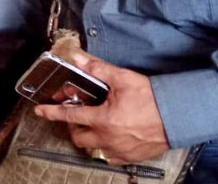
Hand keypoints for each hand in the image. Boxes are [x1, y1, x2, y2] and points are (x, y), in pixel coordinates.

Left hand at [34, 53, 168, 164]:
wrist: (177, 115)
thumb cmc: (151, 98)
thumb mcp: (122, 78)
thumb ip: (97, 69)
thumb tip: (78, 58)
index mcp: (102, 119)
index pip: (69, 115)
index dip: (52, 112)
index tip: (40, 110)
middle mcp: (107, 138)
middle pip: (78, 137)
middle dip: (72, 126)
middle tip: (78, 113)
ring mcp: (118, 150)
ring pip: (92, 148)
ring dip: (87, 137)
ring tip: (94, 124)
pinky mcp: (129, 158)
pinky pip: (108, 157)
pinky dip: (103, 147)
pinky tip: (109, 135)